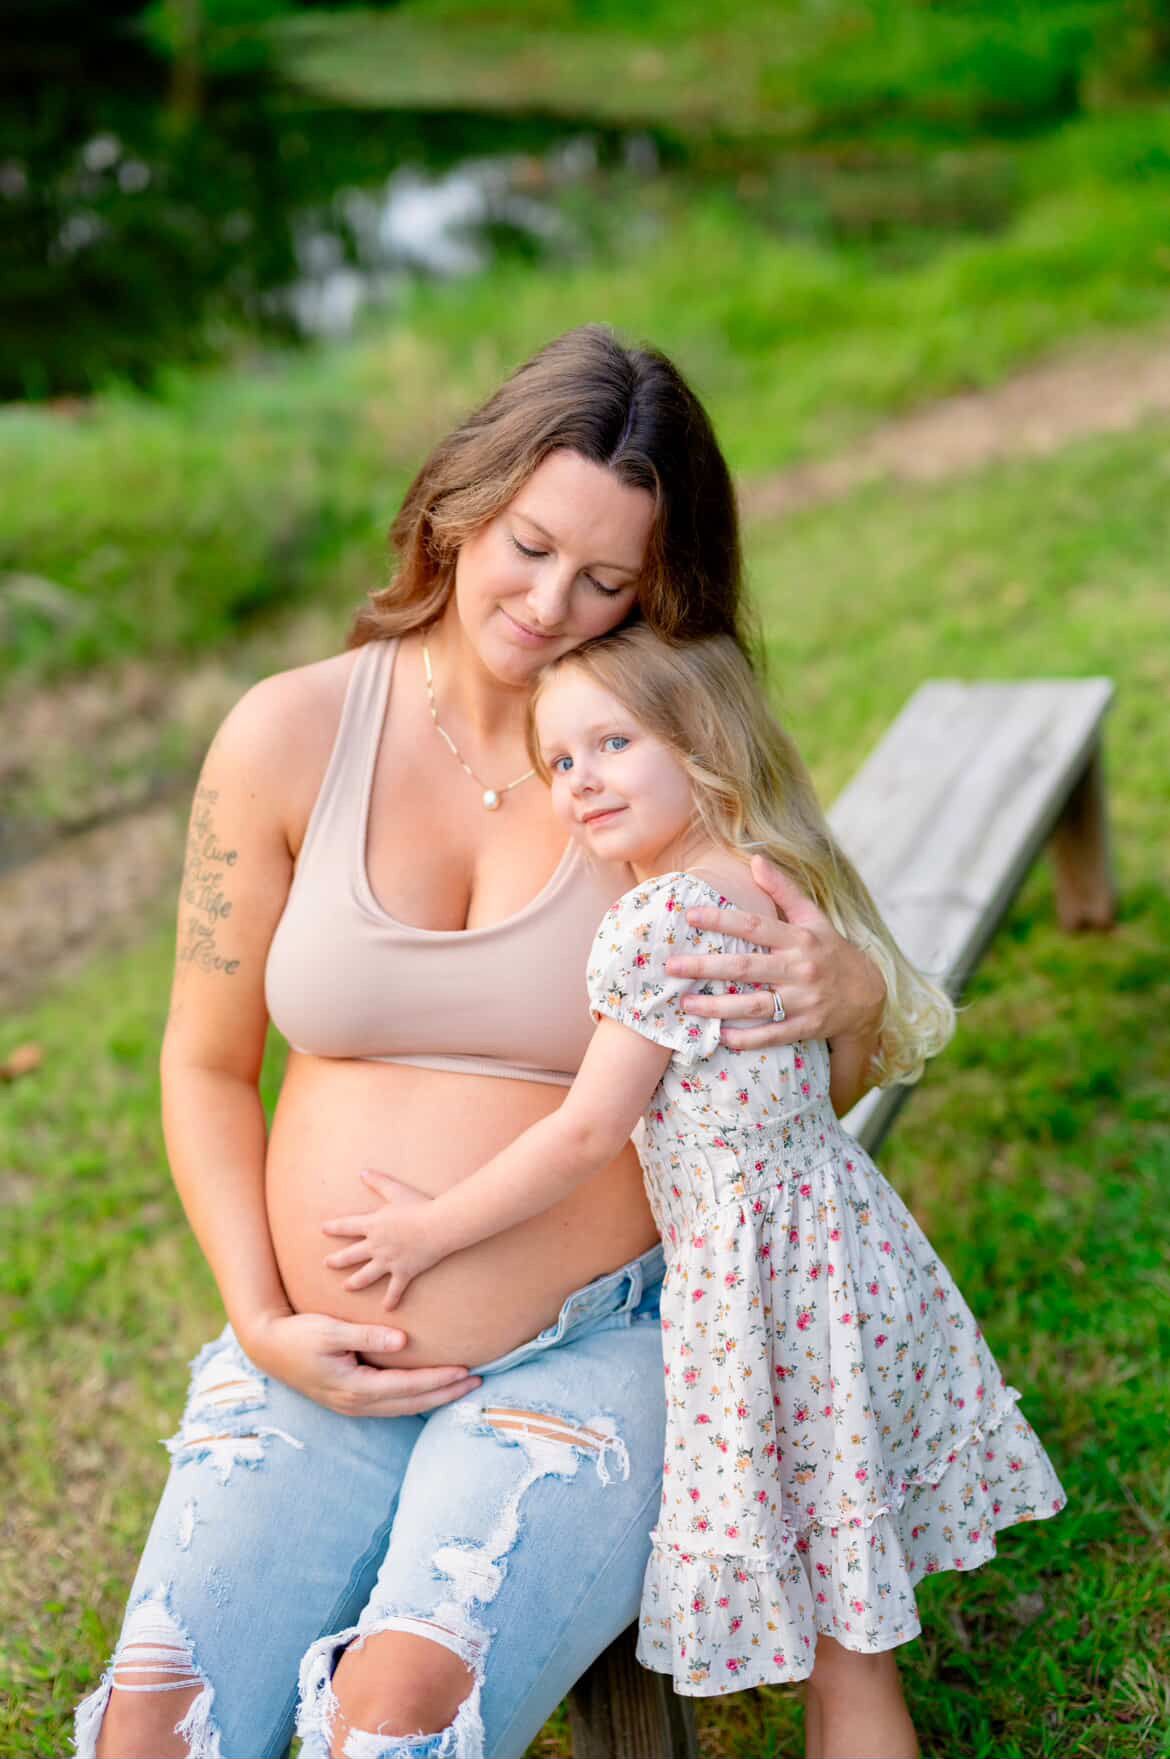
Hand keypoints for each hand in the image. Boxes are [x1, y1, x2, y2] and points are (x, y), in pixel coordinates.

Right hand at [241, 1309, 479, 1416]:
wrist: (268, 1348)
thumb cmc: (299, 1335)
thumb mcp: (329, 1330)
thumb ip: (366, 1335)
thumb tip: (402, 1341)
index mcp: (354, 1387)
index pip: (407, 1386)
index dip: (438, 1380)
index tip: (465, 1370)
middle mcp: (356, 1403)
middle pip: (411, 1403)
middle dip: (445, 1394)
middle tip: (477, 1382)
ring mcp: (352, 1406)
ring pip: (403, 1408)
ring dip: (433, 1398)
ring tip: (462, 1387)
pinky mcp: (350, 1400)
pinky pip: (391, 1405)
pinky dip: (415, 1399)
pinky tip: (429, 1391)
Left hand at [322, 1168, 442, 1309]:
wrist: (438, 1226)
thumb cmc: (418, 1206)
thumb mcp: (396, 1191)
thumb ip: (378, 1182)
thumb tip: (362, 1172)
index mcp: (373, 1225)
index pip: (346, 1226)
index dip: (333, 1227)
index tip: (323, 1229)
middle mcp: (376, 1245)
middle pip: (350, 1255)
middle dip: (336, 1260)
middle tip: (326, 1263)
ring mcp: (388, 1261)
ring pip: (366, 1275)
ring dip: (354, 1282)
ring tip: (346, 1287)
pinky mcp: (403, 1272)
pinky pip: (394, 1290)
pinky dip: (391, 1300)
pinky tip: (386, 1308)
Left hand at [666, 854, 885, 1049]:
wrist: (868, 995)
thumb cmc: (830, 951)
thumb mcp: (813, 917)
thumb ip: (783, 890)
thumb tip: (756, 859)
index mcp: (799, 939)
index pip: (755, 926)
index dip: (722, 920)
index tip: (690, 916)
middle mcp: (800, 969)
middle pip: (746, 968)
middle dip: (706, 967)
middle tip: (672, 966)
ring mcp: (803, 1001)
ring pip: (754, 1005)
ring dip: (717, 1007)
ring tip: (686, 1004)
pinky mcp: (806, 1027)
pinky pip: (772, 1035)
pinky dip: (746, 1039)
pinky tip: (720, 1036)